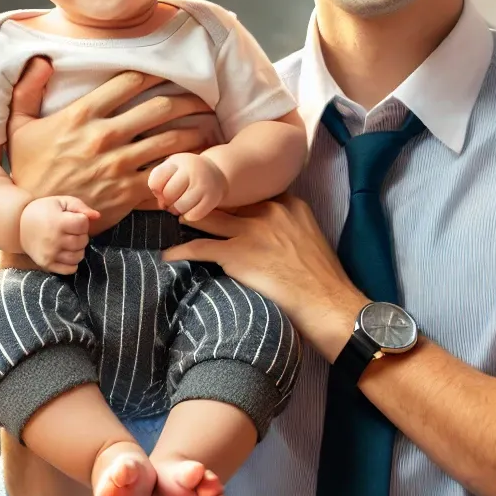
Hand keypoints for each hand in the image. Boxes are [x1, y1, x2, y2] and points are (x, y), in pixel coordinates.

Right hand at [6, 57, 220, 229]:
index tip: (170, 71)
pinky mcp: (127, 192)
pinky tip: (196, 161)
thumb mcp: (19, 126)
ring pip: (169, 140)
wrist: (32, 217)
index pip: (128, 82)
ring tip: (207, 124)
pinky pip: (164, 175)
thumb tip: (41, 59)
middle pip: (157, 108)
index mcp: (81, 115)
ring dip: (193, 130)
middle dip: (184, 99)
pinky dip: (183, 167)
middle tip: (201, 96)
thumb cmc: (27, 169)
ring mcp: (117, 165)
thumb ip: (27, 90)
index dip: (154, 73)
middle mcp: (103, 137)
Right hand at [19, 195, 99, 273]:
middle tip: (69, 230)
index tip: (71, 218)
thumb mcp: (61, 202)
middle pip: (83, 241)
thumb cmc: (43, 211)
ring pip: (79, 256)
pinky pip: (70, 269)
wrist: (17, 225)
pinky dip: (72, 262)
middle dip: (80, 234)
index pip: (84, 224)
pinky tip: (66, 252)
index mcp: (58, 222)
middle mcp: (54, 240)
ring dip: (78, 248)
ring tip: (68, 241)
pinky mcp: (47, 264)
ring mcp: (50, 254)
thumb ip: (81, 207)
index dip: (81, 220)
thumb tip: (97, 216)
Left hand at [147, 153, 228, 220]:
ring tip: (179, 205)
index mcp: (178, 162)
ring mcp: (203, 185)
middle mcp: (192, 171)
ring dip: (176, 210)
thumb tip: (162, 204)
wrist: (215, 173)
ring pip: (180, 207)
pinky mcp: (211, 199)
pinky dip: (188, 215)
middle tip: (171, 200)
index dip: (155, 190)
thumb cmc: (186, 173)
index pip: (156, 181)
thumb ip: (159, 181)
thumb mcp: (171, 168)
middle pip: (168, 195)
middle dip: (166, 201)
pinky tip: (189, 208)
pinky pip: (192, 215)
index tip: (161, 189)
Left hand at [163, 196, 365, 358]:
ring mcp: (252, 231)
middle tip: (187, 204)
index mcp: (291, 205)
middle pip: (228, 202)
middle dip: (208, 203)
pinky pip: (200, 247)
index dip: (233, 197)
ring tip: (173, 220)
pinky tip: (168, 255)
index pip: (252, 193)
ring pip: (210, 218)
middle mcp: (270, 212)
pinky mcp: (238, 254)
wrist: (328, 302)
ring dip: (189, 219)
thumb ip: (290, 227)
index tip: (219, 199)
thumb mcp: (311, 238)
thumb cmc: (323, 279)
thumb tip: (273, 235)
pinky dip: (181, 251)